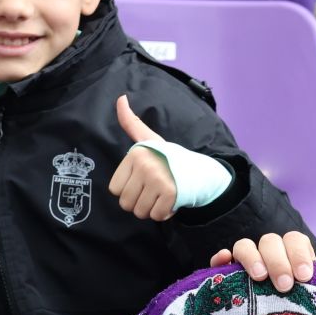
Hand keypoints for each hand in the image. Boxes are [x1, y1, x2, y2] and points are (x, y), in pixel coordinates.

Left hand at [106, 95, 175, 221]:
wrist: (201, 170)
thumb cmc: (168, 157)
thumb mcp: (148, 139)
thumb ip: (130, 123)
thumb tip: (120, 98)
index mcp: (135, 155)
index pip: (115, 190)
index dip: (128, 190)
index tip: (142, 180)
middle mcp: (144, 166)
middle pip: (126, 203)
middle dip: (139, 202)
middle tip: (153, 190)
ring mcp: (158, 180)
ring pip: (140, 212)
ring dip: (151, 209)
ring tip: (162, 194)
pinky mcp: (171, 194)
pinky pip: (157, 216)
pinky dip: (165, 213)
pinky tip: (171, 201)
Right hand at [209, 232, 315, 293]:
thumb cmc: (298, 314)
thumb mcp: (312, 302)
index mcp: (292, 256)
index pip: (295, 240)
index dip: (299, 254)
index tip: (304, 276)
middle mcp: (269, 255)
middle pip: (270, 241)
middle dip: (278, 262)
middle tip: (284, 286)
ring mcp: (245, 262)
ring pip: (244, 245)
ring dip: (252, 258)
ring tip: (259, 278)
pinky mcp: (225, 274)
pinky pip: (219, 260)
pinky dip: (221, 258)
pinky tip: (224, 259)